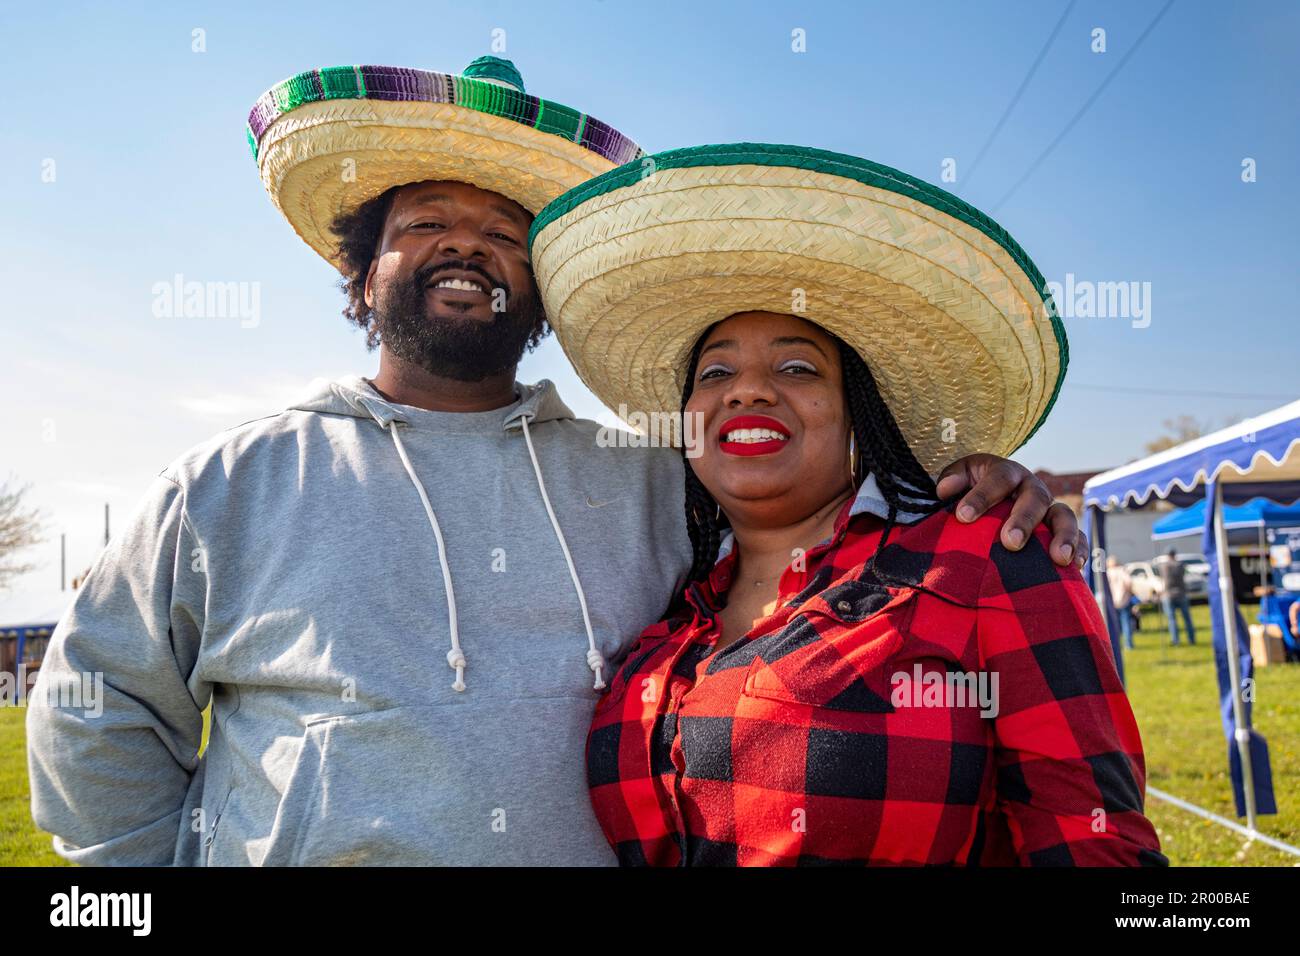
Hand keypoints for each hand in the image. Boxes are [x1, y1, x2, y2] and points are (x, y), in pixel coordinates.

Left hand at [936, 453, 1085, 567]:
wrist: (989, 502)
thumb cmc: (970, 492)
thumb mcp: (959, 480)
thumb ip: (951, 481)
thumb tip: (945, 490)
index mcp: (1007, 473)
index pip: (998, 479)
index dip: (982, 496)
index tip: (963, 517)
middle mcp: (1032, 488)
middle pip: (1035, 498)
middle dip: (1024, 520)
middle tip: (1010, 542)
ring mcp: (1049, 509)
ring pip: (1063, 516)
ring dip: (1063, 536)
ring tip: (1058, 558)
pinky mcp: (1060, 529)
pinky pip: (1077, 537)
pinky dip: (1078, 549)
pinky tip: (1074, 566)